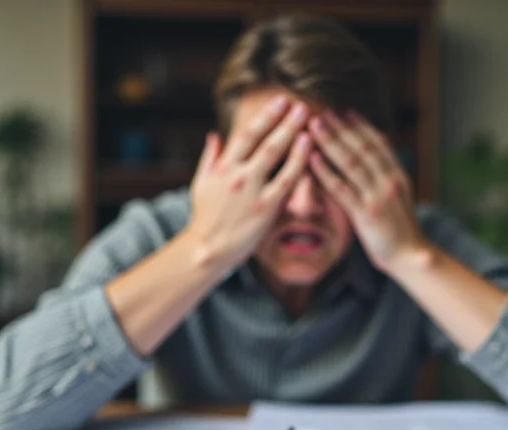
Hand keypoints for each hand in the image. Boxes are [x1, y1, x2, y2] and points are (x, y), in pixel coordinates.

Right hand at [187, 96, 311, 268]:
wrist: (207, 250)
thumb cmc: (205, 219)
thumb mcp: (200, 184)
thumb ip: (209, 158)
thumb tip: (214, 134)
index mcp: (223, 167)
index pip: (247, 134)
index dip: (266, 116)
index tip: (281, 101)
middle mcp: (238, 174)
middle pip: (264, 139)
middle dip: (284, 119)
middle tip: (300, 103)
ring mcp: (253, 190)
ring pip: (275, 153)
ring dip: (292, 131)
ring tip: (308, 116)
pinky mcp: (266, 207)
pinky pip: (287, 179)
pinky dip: (298, 159)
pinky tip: (307, 144)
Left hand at [307, 110, 426, 271]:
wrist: (410, 256)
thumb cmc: (401, 230)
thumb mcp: (399, 197)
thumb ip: (387, 176)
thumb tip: (376, 154)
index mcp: (398, 176)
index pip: (379, 144)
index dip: (361, 126)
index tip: (345, 111)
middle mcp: (389, 181)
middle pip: (363, 148)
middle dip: (342, 128)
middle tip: (323, 113)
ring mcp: (377, 196)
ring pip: (351, 163)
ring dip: (331, 142)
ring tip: (315, 127)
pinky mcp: (365, 214)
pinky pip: (342, 188)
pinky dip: (326, 171)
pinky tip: (312, 159)